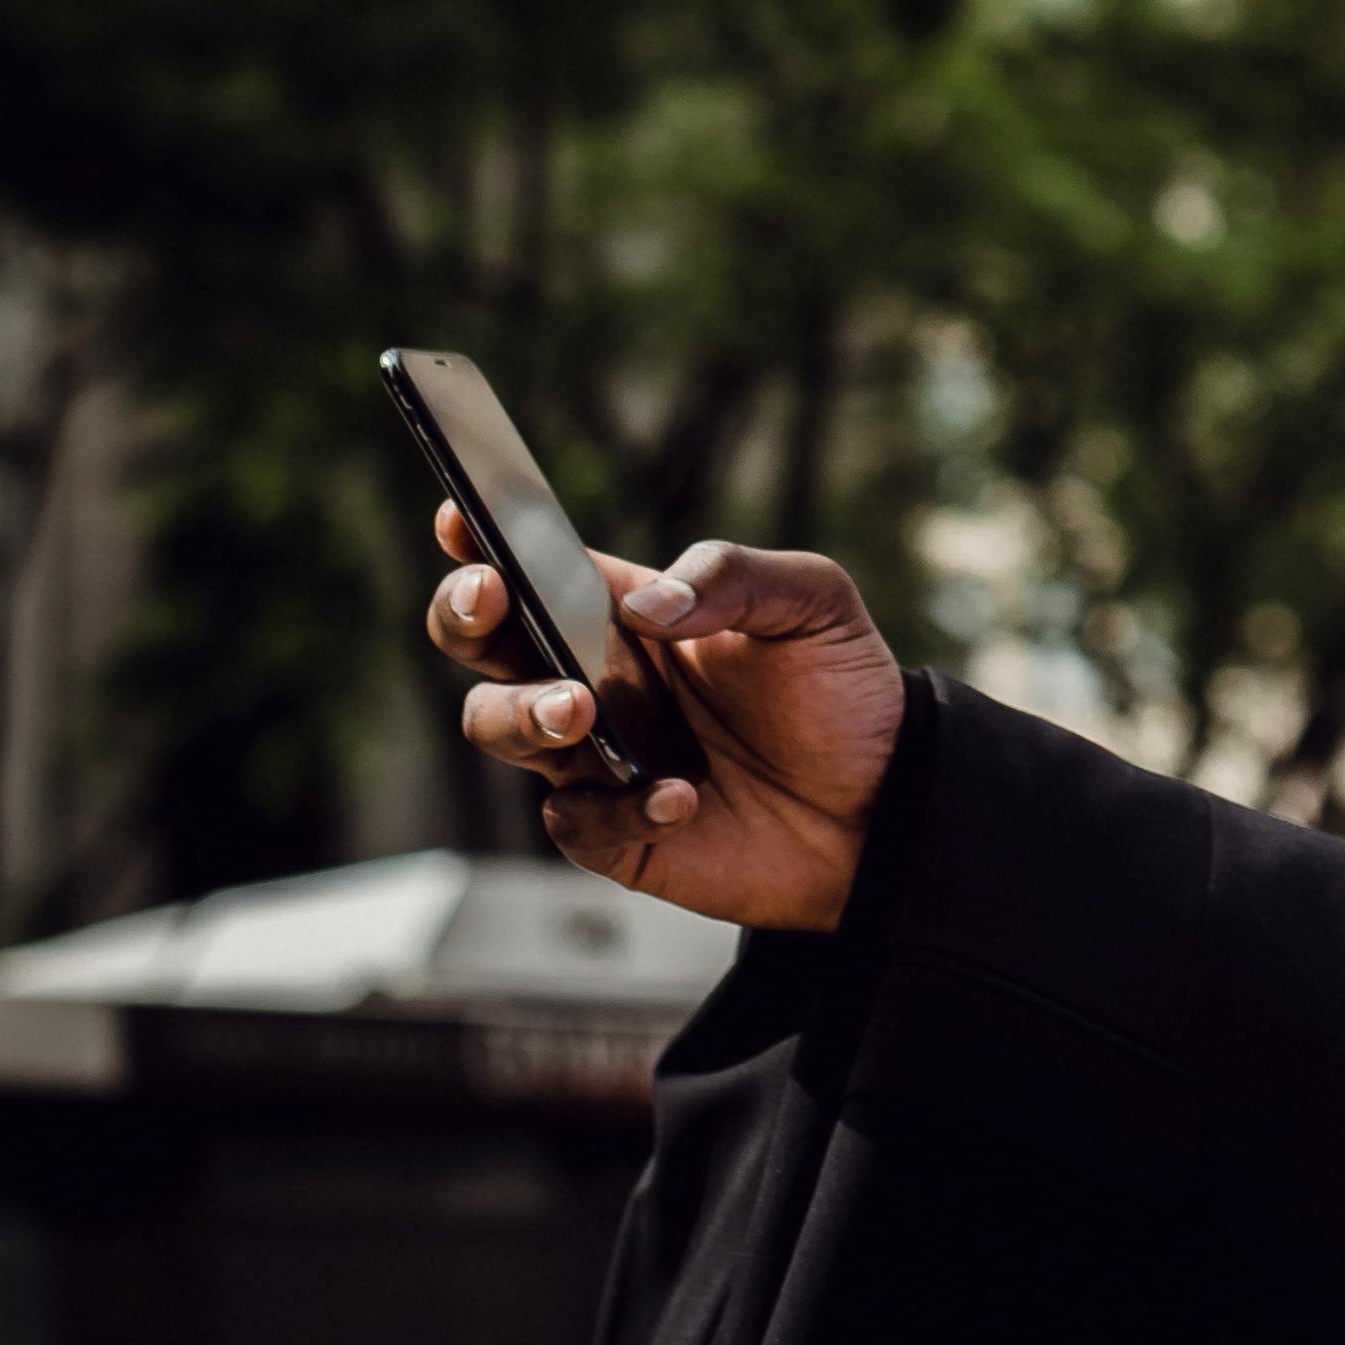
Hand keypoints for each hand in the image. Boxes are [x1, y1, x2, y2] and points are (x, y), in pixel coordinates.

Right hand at [426, 508, 902, 931]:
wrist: (884, 804)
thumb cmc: (841, 689)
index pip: (535, 564)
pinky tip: (680, 797)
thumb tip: (650, 606)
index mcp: (628, 609)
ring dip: (523, 712)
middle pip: (483, 641)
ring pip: (498, 726)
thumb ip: (734, 578)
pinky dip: (616, 808)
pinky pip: (573, 820)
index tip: (460, 514)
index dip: (482, 539)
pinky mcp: (617, 831)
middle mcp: (596, 677)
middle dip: (463, 614)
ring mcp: (597, 757)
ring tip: (583, 710)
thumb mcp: (813, 604)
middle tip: (492, 601)